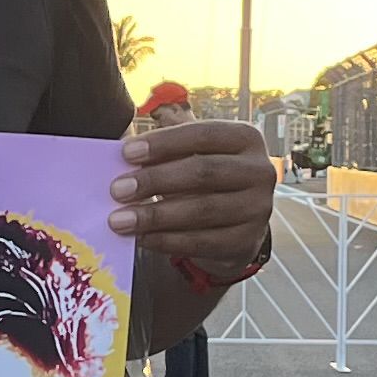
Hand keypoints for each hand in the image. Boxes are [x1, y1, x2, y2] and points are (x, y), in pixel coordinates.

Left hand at [111, 116, 275, 276]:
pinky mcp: (247, 241)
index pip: (202, 134)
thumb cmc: (205, 180)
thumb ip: (166, 150)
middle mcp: (260, 171)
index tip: (126, 153)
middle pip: (203, 172)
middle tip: (117, 190)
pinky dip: (167, 241)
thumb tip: (122, 151)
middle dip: (156, 180)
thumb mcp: (193, 155)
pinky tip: (141, 238)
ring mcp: (258, 208)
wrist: (236, 225)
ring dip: (155, 216)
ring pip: (202, 210)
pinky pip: (202, 242)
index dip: (163, 143)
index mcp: (245, 137)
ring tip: (119, 220)